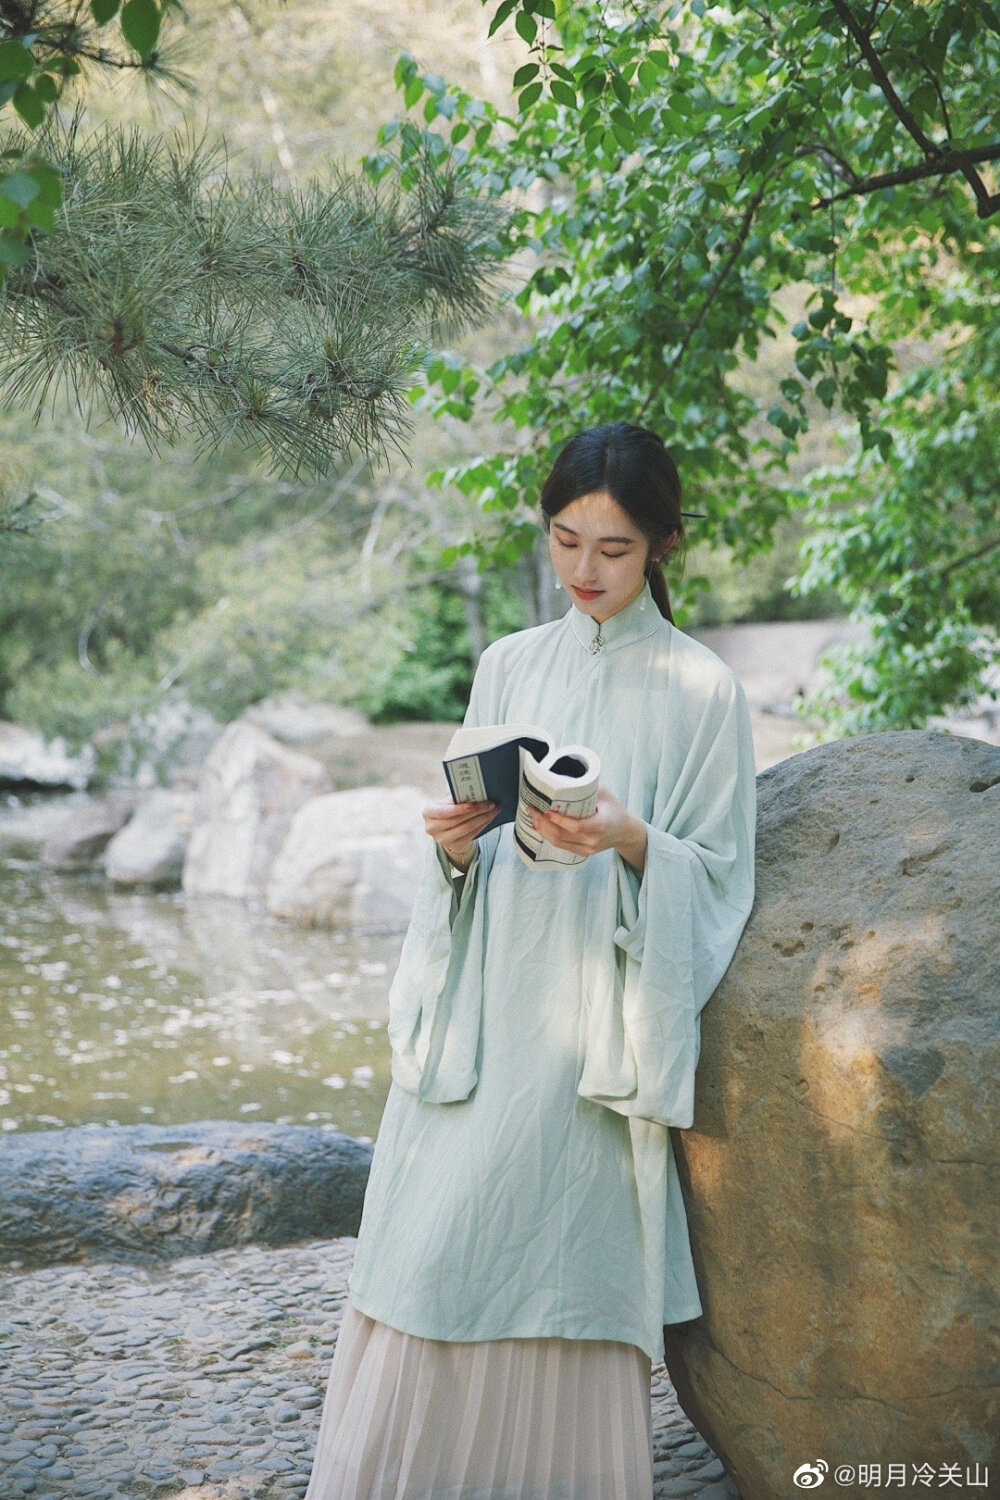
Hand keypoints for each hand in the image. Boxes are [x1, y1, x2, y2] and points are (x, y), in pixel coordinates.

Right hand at [423, 798, 499, 871]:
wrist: (446, 827)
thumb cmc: (448, 809)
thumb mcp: (447, 802)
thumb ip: (457, 797)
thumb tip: (478, 793)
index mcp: (428, 812)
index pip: (444, 812)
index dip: (459, 809)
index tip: (473, 804)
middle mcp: (432, 828)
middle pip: (458, 820)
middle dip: (477, 811)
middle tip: (491, 803)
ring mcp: (442, 839)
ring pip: (467, 828)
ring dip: (484, 818)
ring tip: (494, 809)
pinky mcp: (454, 846)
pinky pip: (472, 834)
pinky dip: (483, 825)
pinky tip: (490, 817)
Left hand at [528, 784, 646, 873]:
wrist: (625, 831)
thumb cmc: (614, 809)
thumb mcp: (605, 793)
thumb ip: (587, 786)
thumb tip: (565, 775)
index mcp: (601, 825)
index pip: (576, 826)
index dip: (559, 820)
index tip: (546, 810)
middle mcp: (593, 840)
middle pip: (561, 835)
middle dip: (543, 822)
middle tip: (532, 809)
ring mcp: (587, 849)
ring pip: (558, 842)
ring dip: (542, 829)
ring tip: (533, 816)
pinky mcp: (582, 852)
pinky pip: (561, 846)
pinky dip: (548, 836)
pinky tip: (540, 827)